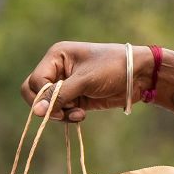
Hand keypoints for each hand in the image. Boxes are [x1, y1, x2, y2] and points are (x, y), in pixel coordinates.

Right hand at [20, 41, 150, 123]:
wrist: (139, 75)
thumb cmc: (112, 68)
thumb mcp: (84, 80)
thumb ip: (59, 95)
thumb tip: (36, 111)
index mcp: (56, 57)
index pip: (34, 81)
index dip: (42, 97)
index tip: (56, 109)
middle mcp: (58, 69)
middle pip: (36, 93)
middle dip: (49, 106)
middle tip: (63, 114)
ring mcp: (66, 84)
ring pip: (49, 105)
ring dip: (61, 113)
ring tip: (79, 114)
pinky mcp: (76, 98)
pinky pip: (62, 110)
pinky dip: (69, 116)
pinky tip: (82, 114)